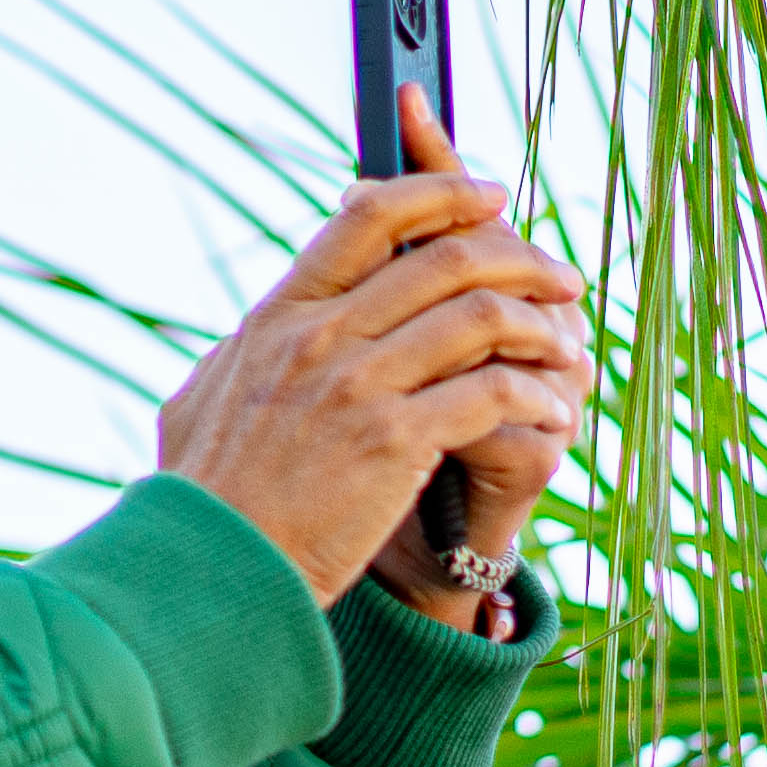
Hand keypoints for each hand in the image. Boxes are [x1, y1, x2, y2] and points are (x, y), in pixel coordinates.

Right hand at [157, 92, 583, 606]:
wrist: (208, 573)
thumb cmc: (206, 500)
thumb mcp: (200, 401)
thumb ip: (238, 355)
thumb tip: (253, 331)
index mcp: (278, 316)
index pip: (369, 215)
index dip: (442, 193)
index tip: (491, 199)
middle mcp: (319, 337)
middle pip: (445, 257)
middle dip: (521, 259)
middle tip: (560, 279)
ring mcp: (356, 386)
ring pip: (481, 317)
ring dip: (540, 328)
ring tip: (565, 349)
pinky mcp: (393, 443)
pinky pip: (491, 393)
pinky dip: (533, 397)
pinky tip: (550, 415)